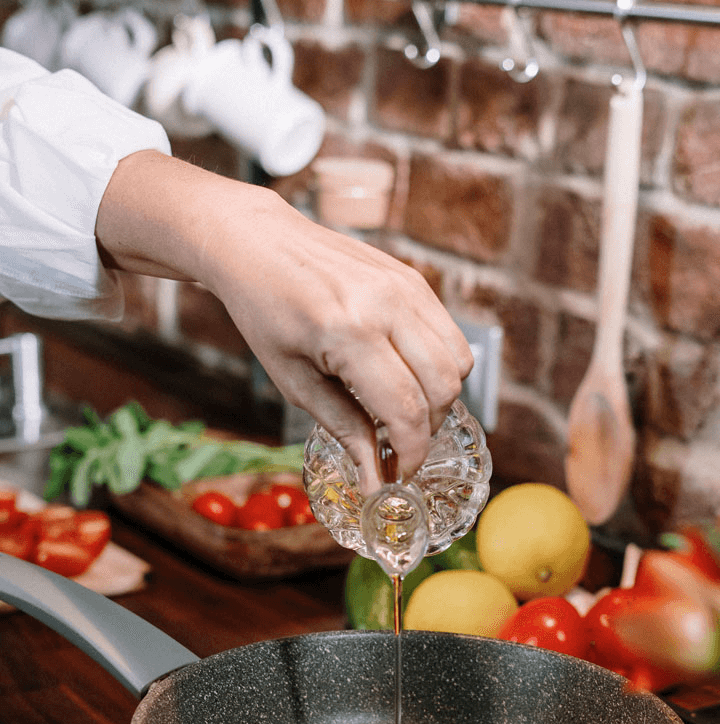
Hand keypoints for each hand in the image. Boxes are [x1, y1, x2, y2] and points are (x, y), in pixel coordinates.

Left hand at [96, 151, 472, 486]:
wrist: (258, 243)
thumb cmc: (266, 313)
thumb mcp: (294, 381)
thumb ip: (344, 429)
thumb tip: (374, 480)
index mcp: (349, 333)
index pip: (407, 409)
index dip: (409, 453)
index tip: (396, 475)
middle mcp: (387, 304)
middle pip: (444, 388)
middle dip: (427, 429)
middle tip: (396, 445)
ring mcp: (406, 287)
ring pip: (458, 361)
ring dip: (439, 398)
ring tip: (402, 410)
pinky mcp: (413, 279)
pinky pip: (449, 335)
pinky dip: (438, 366)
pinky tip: (403, 375)